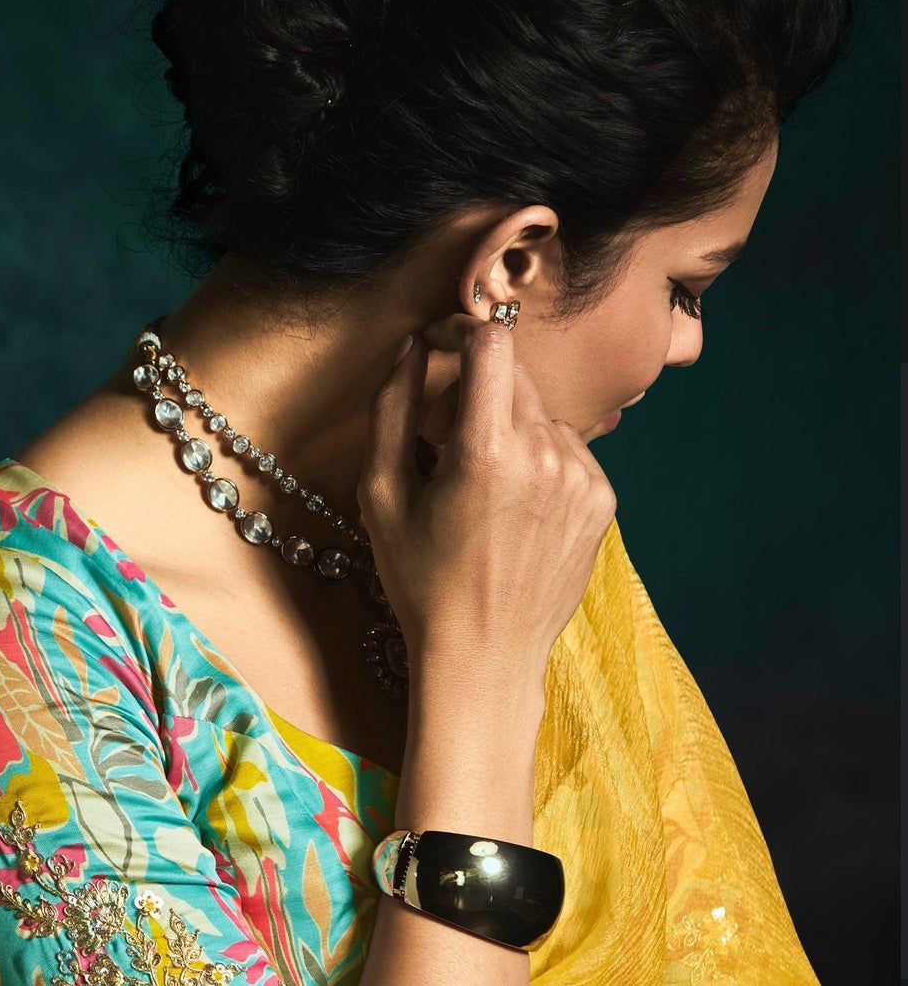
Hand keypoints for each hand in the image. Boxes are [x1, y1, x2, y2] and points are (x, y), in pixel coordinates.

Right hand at [358, 318, 616, 673]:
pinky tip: (514, 509)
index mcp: (487, 452)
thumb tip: (411, 348)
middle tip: (446, 439)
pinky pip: (569, 450)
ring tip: (481, 488)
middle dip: (477, 388)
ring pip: (541, 414)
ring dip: (509, 429)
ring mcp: (582, 479)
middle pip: (516, 374)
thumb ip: (393, 409)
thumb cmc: (421, 581)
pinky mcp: (603, 502)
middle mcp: (545, 456)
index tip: (441, 344)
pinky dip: (540, 461)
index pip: (490, 343)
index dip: (461, 329)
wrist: (484, 656)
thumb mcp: (382, 496)